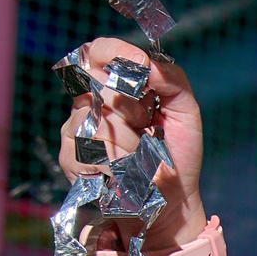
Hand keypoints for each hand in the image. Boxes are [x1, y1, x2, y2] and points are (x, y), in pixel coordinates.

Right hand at [60, 36, 208, 255]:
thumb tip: (147, 63)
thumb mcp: (186, 113)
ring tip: (140, 154)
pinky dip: (116, 163)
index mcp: (115, 85)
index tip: (139, 63)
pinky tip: (126, 172)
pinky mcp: (69, 159)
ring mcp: (75, 130)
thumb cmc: (177, 156)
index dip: (113, 51)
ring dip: (127, 141)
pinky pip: (87, 152)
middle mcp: (90, 103)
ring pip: (93, 120)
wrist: (171, 204)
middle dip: (129, 105)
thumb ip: (172, 80)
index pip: (97, 52)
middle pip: (95, 84)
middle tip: (147, 126)